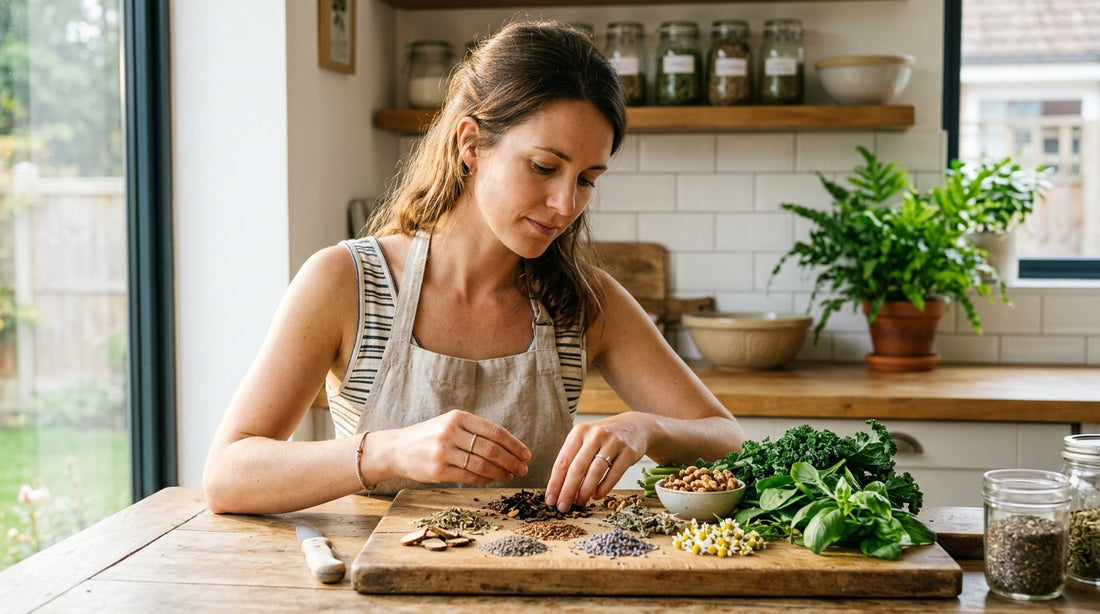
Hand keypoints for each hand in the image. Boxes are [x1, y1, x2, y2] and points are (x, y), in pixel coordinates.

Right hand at [385, 410, 530, 484]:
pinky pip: (469, 477)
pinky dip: (485, 479)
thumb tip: (509, 447)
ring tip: (511, 475)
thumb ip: (476, 431)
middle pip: (491, 449)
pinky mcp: (438, 471)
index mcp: (458, 417)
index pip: (494, 431)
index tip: (526, 454)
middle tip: (524, 468)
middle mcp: (450, 432)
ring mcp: (443, 452)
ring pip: (481, 465)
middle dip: (512, 460)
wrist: (398, 449)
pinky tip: (493, 479)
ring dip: (501, 472)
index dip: (514, 444)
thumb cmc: (430, 436)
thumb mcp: (450, 424)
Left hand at [543, 413, 649, 512]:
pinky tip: (596, 495)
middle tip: (562, 507)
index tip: (550, 499)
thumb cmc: (604, 437)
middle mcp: (595, 435)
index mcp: (579, 432)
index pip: (562, 461)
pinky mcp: (629, 452)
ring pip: (595, 471)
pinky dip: (604, 488)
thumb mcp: (586, 439)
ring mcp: (613, 442)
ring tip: (580, 503)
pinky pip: (614, 474)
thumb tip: (561, 488)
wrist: (636, 426)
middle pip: (577, 467)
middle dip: (568, 490)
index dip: (555, 482)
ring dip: (585, 491)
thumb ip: (574, 458)